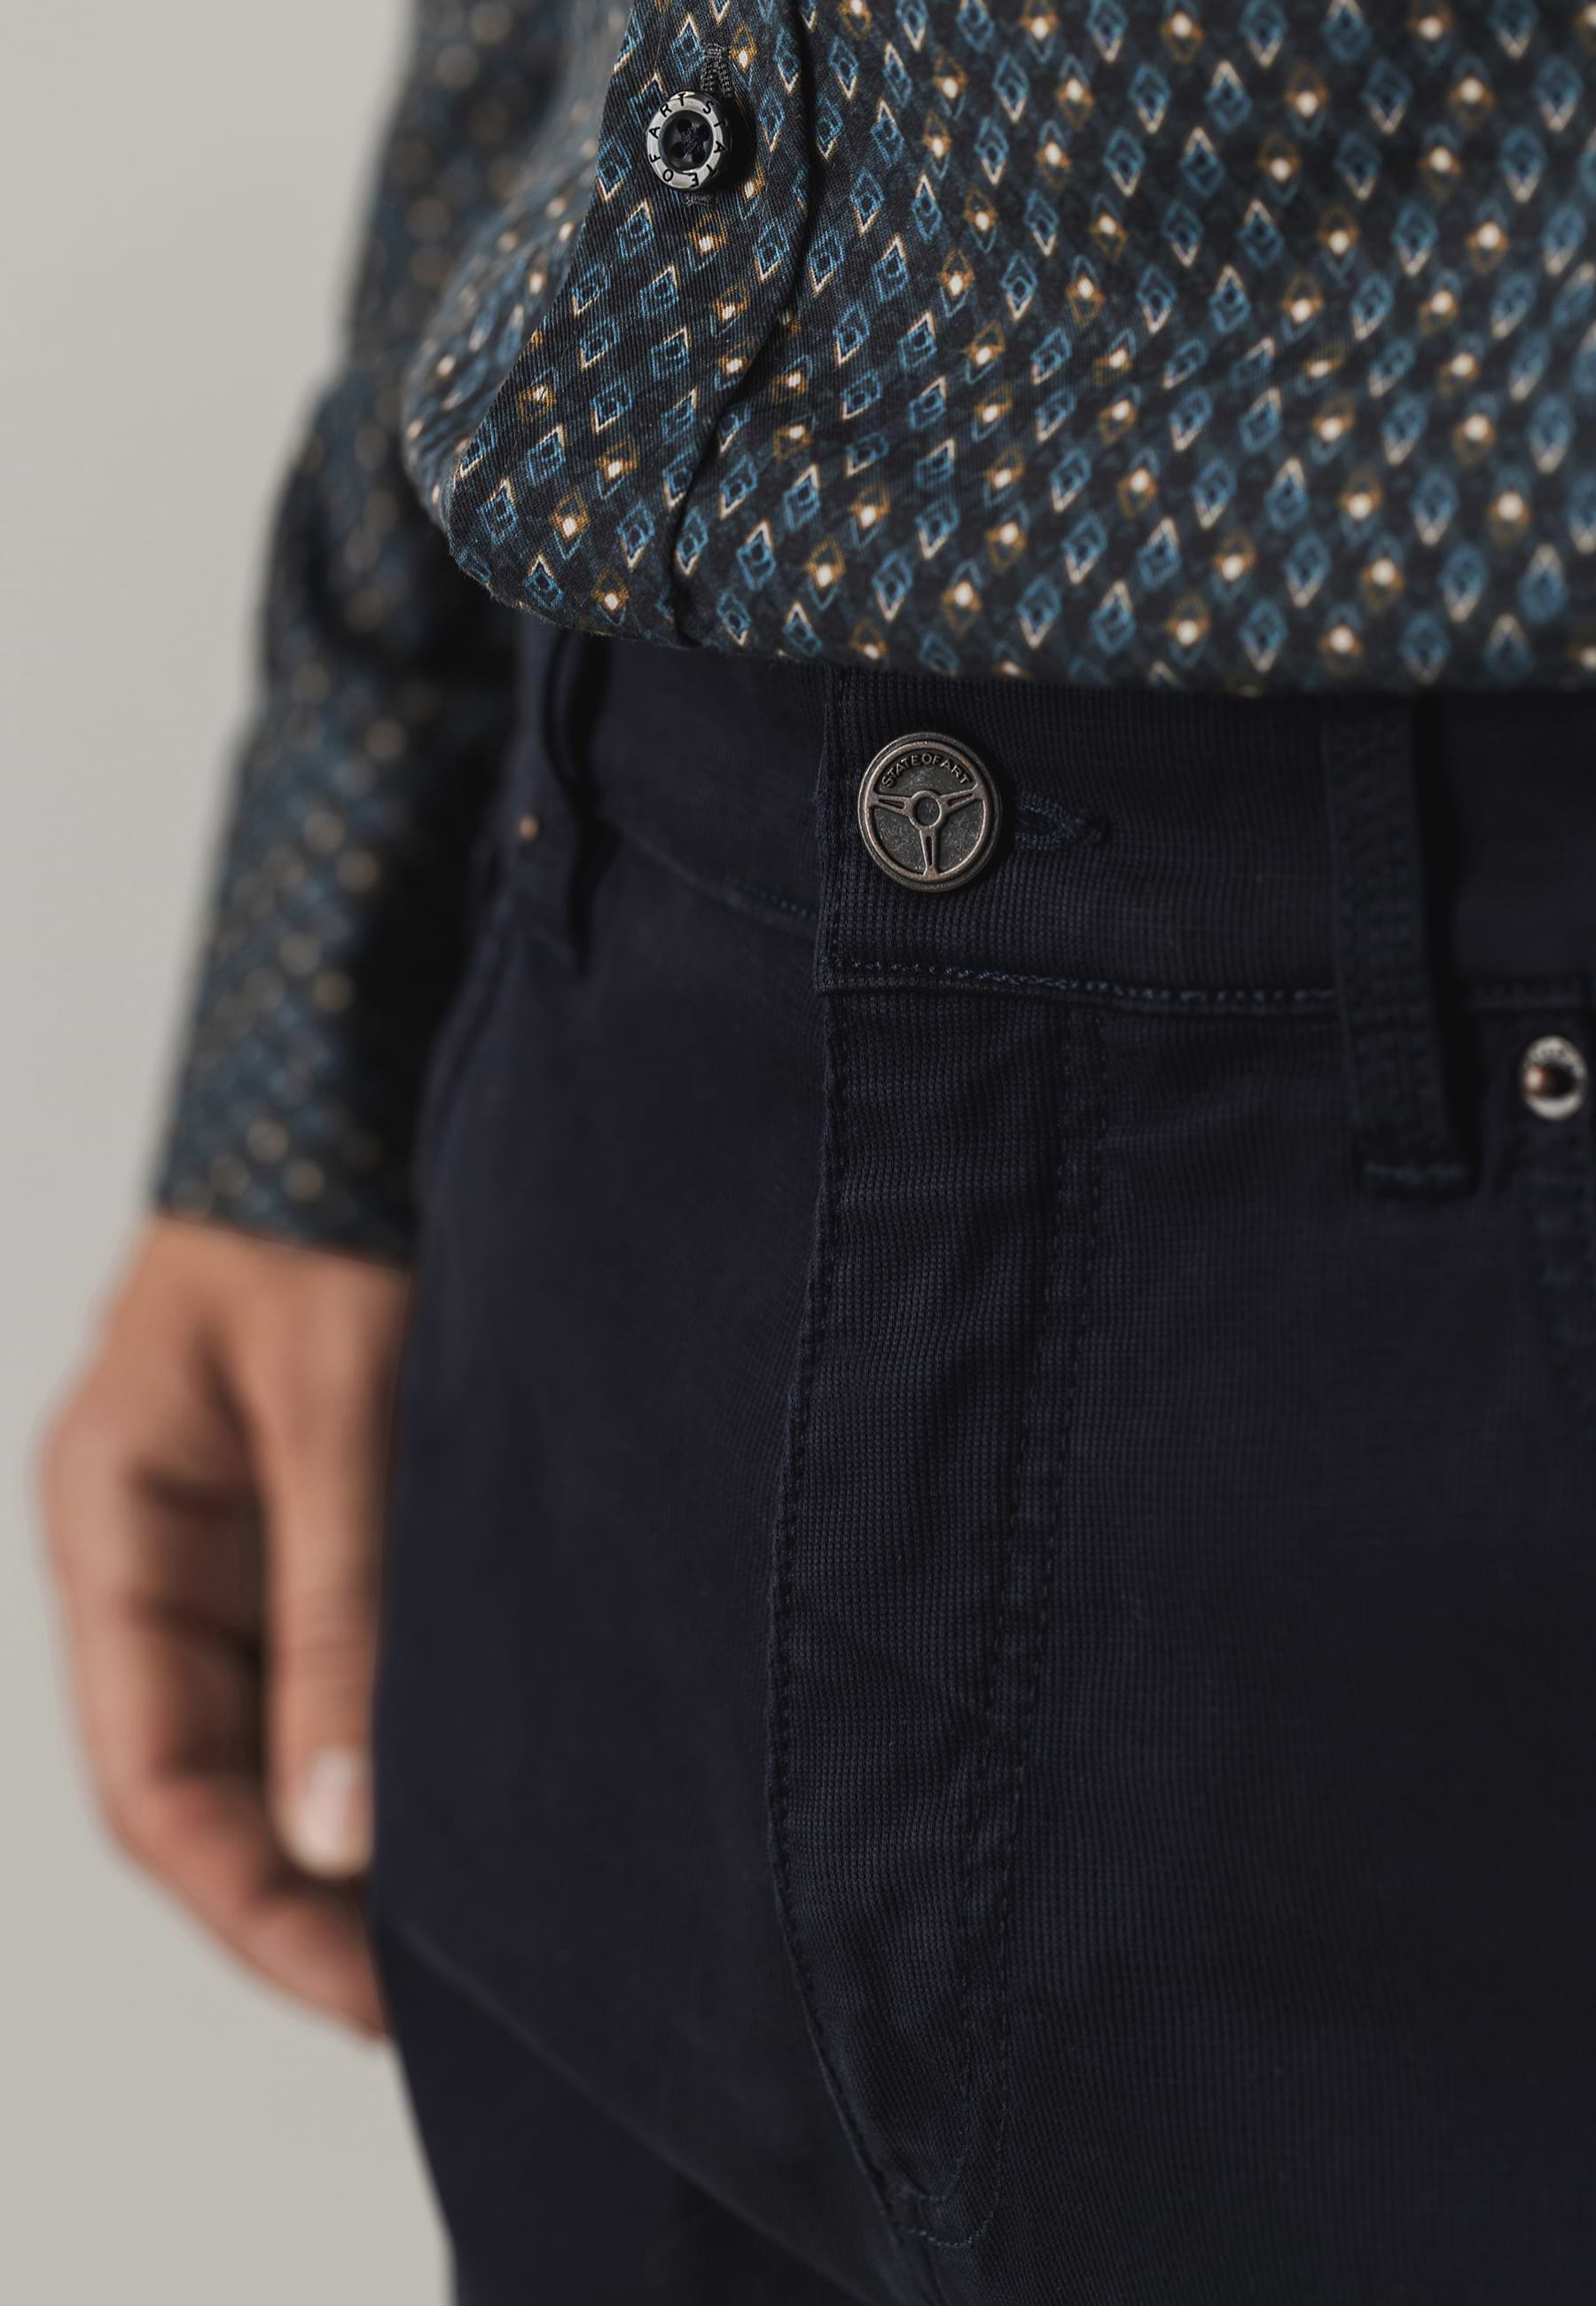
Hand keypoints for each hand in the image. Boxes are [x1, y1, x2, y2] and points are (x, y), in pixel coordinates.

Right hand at [40, 1216, 409, 2035]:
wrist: (356, 1094)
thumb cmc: (321, 1221)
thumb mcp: (333, 1414)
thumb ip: (336, 1613)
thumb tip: (340, 1834)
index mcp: (116, 1532)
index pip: (155, 1781)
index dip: (252, 1907)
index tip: (366, 1998)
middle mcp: (166, 1557)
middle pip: (215, 1777)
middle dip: (310, 1895)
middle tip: (441, 1994)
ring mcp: (243, 1541)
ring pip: (282, 1731)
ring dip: (355, 1829)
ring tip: (470, 1925)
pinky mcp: (328, 1516)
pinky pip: (343, 1660)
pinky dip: (396, 1737)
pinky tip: (475, 1793)